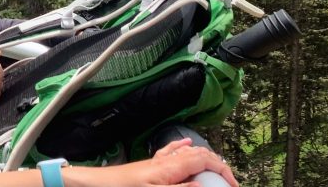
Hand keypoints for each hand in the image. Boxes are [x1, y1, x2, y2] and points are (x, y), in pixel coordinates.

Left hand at [82, 139, 238, 186]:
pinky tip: (186, 145)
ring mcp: (157, 163)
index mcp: (170, 166)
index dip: (223, 171)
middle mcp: (165, 161)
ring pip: (188, 155)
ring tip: (216, 172)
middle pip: (200, 155)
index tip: (233, 185)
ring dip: (204, 161)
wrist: (94, 185)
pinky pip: (171, 154)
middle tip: (227, 183)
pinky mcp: (149, 167)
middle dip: (217, 167)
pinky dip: (183, 150)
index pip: (205, 160)